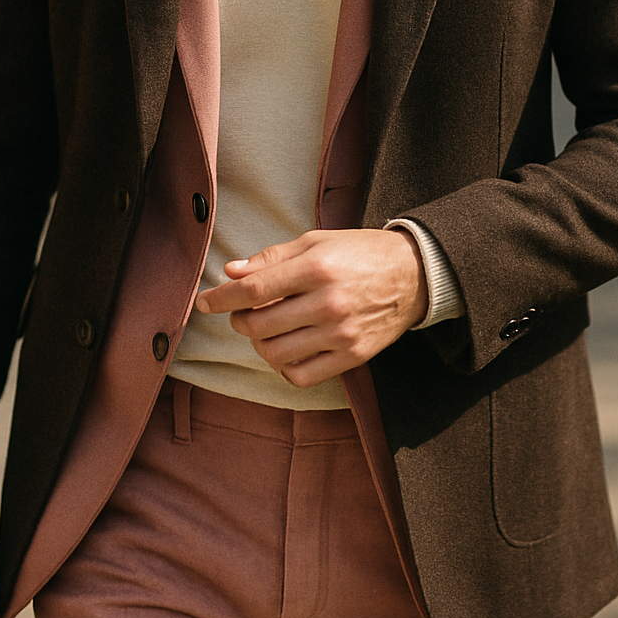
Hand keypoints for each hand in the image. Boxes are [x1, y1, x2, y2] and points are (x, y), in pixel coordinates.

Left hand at [195, 227, 427, 386]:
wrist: (413, 274)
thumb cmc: (359, 252)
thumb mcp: (316, 241)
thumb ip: (272, 258)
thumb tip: (231, 272)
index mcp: (316, 267)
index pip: (254, 289)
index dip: (222, 299)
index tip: (205, 302)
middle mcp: (328, 302)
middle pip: (260, 324)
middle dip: (239, 321)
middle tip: (242, 314)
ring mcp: (341, 333)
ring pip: (277, 354)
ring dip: (260, 344)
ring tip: (265, 331)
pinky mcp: (352, 356)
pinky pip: (303, 376)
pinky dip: (284, 368)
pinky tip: (287, 350)